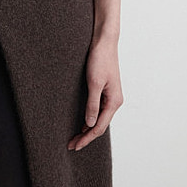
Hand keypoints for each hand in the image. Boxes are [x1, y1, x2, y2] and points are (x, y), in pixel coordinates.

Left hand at [67, 36, 122, 150]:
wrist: (104, 41)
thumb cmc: (100, 59)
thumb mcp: (94, 82)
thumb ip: (92, 104)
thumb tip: (89, 124)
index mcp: (114, 102)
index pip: (99, 126)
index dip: (86, 138)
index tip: (75, 145)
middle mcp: (114, 101)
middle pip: (100, 125)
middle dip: (86, 136)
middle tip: (72, 145)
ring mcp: (111, 96)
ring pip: (99, 118)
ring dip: (88, 128)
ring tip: (76, 137)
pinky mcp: (106, 90)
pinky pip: (99, 109)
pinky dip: (90, 118)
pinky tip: (83, 122)